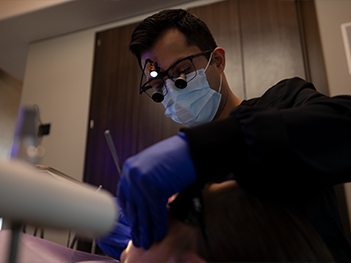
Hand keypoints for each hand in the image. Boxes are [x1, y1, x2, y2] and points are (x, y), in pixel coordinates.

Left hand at [117, 132, 195, 248]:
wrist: (191, 150)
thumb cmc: (175, 158)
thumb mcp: (152, 168)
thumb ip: (144, 184)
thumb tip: (142, 205)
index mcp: (129, 169)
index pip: (124, 197)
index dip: (130, 214)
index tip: (134, 224)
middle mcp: (132, 175)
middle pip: (133, 207)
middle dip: (137, 225)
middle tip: (139, 239)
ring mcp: (142, 182)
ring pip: (144, 213)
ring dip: (147, 230)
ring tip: (149, 241)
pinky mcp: (155, 189)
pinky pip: (156, 213)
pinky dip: (159, 225)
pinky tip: (160, 233)